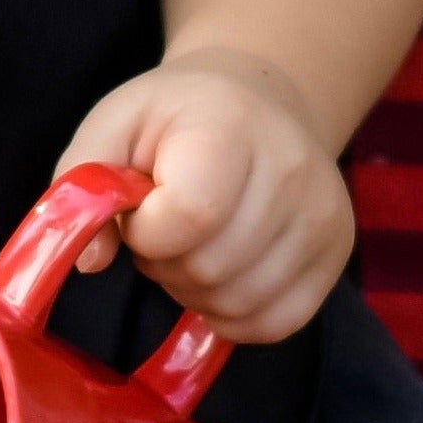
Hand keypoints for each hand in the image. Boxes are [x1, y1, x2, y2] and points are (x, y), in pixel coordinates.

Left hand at [60, 46, 353, 344]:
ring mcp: (324, 212)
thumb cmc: (175, 120)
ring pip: (240, 301)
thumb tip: (91, 262)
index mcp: (232, 125)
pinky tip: (224, 272)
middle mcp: (293, 167)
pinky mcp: (339, 250)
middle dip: (167, 262)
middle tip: (167, 227)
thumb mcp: (113, 126)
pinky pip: (276, 322)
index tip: (142, 207)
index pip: (191, 215)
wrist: (258, 100)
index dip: (147, 230)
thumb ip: (83, 187)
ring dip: (197, 291)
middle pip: (211, 267)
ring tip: (196, 244)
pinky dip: (234, 314)